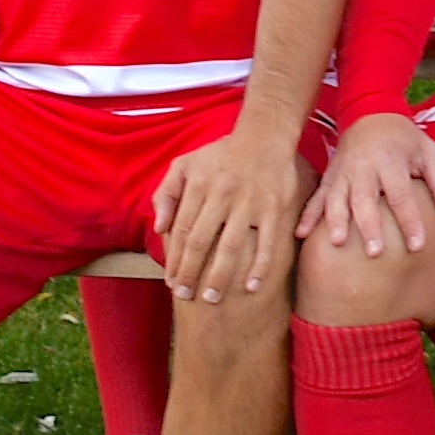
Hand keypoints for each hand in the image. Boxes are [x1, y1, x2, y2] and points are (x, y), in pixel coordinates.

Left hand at [151, 122, 308, 303]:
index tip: (171, 282)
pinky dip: (260, 266)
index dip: (173, 259)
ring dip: (219, 276)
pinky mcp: (275, 207)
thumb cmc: (221, 155)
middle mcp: (222, 194)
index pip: (180, 230)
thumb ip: (166, 193)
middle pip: (200, 242)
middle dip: (190, 273)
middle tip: (186, 296)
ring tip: (211, 298)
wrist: (265, 136)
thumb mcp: (185, 164)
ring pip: (231, 246)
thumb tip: (159, 228)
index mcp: (198, 185)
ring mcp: (250, 202)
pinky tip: (251, 286)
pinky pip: (267, 242)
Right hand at [307, 111, 434, 257]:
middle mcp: (364, 167)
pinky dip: (308, 215)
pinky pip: (316, 197)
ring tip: (338, 243)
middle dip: (369, 225)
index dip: (409, 220)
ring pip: (337, 198)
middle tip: (374, 252)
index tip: (417, 245)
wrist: (371, 115)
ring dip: (336, 221)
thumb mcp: (430, 153)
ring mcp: (343, 172)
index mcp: (391, 161)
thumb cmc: (406, 140)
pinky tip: (302, 235)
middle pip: (366, 199)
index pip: (401, 195)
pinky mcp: (329, 177)